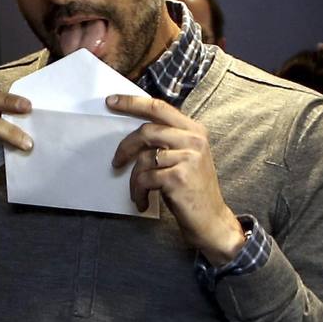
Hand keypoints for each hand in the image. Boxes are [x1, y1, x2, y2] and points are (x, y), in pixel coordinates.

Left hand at [107, 94, 244, 264]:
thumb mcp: (186, 158)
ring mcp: (188, 158)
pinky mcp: (178, 177)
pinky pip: (145, 178)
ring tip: (138, 192)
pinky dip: (139, 192)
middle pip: (147, 131)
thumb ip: (168, 141)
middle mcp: (193, 140)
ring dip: (134, 179)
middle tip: (117, 161)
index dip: (132, 103)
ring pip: (144, 158)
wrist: (211, 219)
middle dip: (126, 147)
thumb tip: (135, 135)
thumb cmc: (193, 190)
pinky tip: (143, 202)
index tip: (111, 101)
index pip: (159, 108)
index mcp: (194, 130)